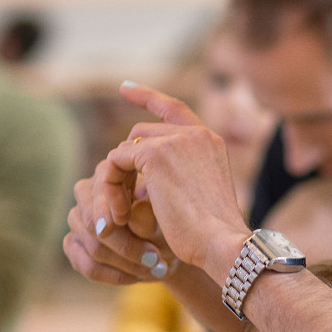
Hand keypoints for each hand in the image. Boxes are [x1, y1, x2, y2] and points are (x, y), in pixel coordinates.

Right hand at [62, 165, 169, 285]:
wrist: (164, 247)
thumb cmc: (165, 224)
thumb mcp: (164, 219)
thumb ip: (148, 216)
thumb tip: (136, 210)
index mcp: (107, 172)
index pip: (99, 191)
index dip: (114, 211)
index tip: (137, 228)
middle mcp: (85, 192)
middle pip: (91, 222)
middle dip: (126, 246)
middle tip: (156, 260)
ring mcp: (75, 218)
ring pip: (93, 247)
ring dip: (126, 264)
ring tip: (154, 270)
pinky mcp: (72, 244)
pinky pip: (86, 265)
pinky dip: (113, 275)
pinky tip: (135, 277)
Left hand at [108, 83, 252, 281]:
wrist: (222, 243)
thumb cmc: (212, 237)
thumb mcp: (198, 199)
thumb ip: (176, 178)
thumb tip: (139, 182)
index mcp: (209, 141)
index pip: (173, 108)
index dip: (146, 96)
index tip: (124, 88)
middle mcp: (194, 134)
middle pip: (139, 134)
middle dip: (126, 165)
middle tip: (123, 202)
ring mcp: (175, 141)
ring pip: (125, 150)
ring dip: (116, 182)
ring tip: (121, 215)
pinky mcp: (155, 155)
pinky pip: (115, 163)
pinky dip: (110, 189)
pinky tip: (119, 216)